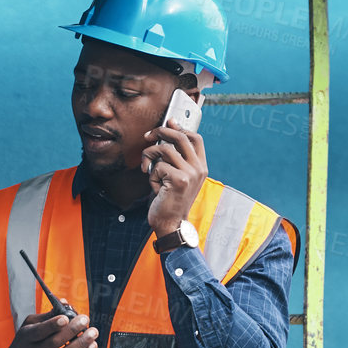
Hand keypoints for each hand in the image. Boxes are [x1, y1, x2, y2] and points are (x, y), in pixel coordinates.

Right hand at [0, 309, 98, 347]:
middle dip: (72, 330)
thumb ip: (46, 316)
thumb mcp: (28, 327)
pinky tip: (92, 347)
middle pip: (54, 342)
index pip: (39, 331)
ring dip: (81, 344)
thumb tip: (64, 302)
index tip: (65, 318)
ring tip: (93, 333)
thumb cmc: (24, 344)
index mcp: (26, 337)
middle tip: (85, 320)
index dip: (52, 325)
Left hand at [143, 122, 207, 236]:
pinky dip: (151, 175)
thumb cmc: (169, 199)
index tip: (167, 123)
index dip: (179, 127)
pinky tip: (155, 187)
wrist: (170, 223)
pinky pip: (158, 166)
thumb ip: (175, 155)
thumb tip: (170, 126)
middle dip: (160, 132)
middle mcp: (199, 168)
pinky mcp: (179, 180)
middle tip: (148, 136)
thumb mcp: (176, 175)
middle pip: (180, 137)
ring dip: (150, 157)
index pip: (195, 137)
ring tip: (147, 169)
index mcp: (201, 166)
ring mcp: (191, 174)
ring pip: (165, 149)